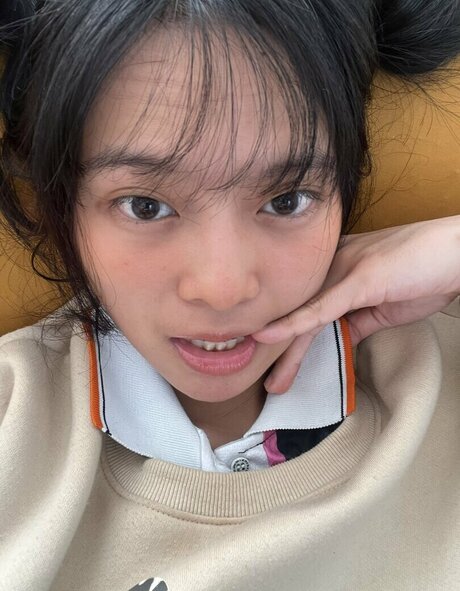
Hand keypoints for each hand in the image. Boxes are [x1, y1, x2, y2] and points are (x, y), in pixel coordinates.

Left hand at [253, 215, 459, 393]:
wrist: (458, 253)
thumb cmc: (425, 274)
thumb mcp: (383, 307)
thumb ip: (357, 322)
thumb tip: (341, 343)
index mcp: (336, 271)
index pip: (305, 309)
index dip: (289, 337)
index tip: (276, 365)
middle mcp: (332, 266)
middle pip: (298, 313)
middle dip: (282, 350)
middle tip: (271, 383)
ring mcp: (344, 268)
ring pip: (305, 314)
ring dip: (286, 351)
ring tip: (274, 381)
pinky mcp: (359, 277)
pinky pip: (321, 306)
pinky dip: (295, 324)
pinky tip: (271, 337)